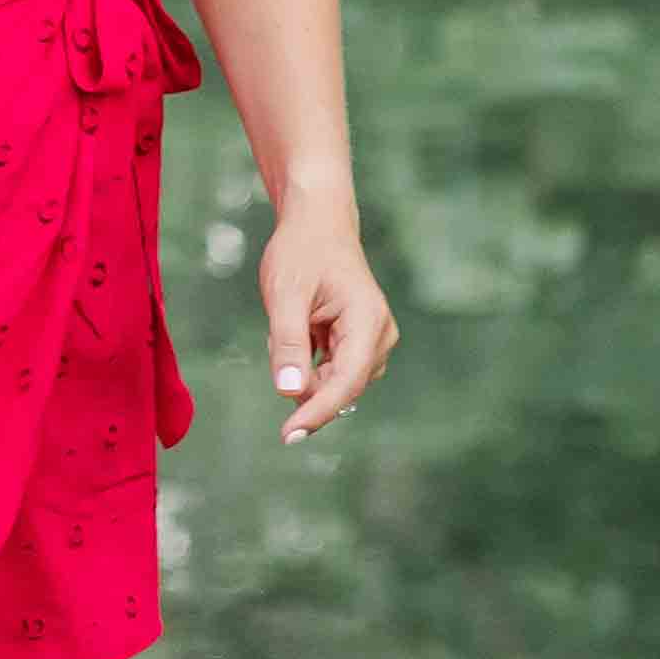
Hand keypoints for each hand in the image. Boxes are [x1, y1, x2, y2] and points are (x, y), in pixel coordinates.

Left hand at [263, 194, 396, 439]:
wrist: (317, 223)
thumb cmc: (301, 252)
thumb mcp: (285, 294)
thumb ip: (288, 344)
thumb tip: (290, 392)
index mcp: (368, 321)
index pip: (346, 382)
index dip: (318, 412)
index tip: (289, 435)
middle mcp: (380, 335)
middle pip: (340, 386)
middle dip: (303, 375)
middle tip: (280, 332)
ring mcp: (373, 340)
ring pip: (333, 380)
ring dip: (304, 365)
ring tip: (291, 322)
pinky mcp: (361, 342)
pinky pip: (331, 369)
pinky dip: (308, 358)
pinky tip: (299, 327)